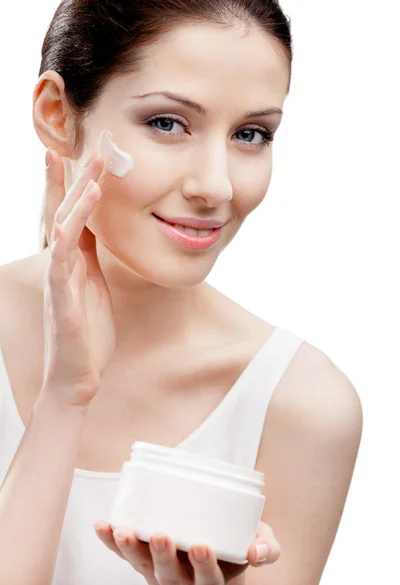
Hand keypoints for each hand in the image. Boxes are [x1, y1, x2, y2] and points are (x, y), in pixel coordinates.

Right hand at [41, 149, 115, 405]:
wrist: (76, 377)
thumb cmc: (86, 333)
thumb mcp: (94, 285)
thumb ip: (91, 256)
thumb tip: (95, 227)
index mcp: (73, 262)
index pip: (72, 215)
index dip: (76, 185)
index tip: (84, 154)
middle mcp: (62, 266)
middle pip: (65, 215)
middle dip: (74, 180)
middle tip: (86, 147)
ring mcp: (59, 283)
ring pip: (63, 233)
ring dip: (73, 201)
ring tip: (88, 173)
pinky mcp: (62, 304)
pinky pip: (62, 267)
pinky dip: (65, 242)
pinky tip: (71, 221)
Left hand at [93, 520, 279, 584]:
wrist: (218, 546)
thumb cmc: (238, 543)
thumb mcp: (259, 544)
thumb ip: (266, 548)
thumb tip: (259, 553)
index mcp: (212, 581)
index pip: (208, 580)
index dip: (204, 566)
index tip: (202, 546)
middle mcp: (183, 582)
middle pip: (170, 577)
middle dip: (163, 557)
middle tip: (161, 535)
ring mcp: (160, 573)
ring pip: (142, 568)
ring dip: (130, 550)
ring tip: (122, 530)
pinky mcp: (144, 558)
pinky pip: (124, 553)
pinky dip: (111, 541)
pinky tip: (102, 525)